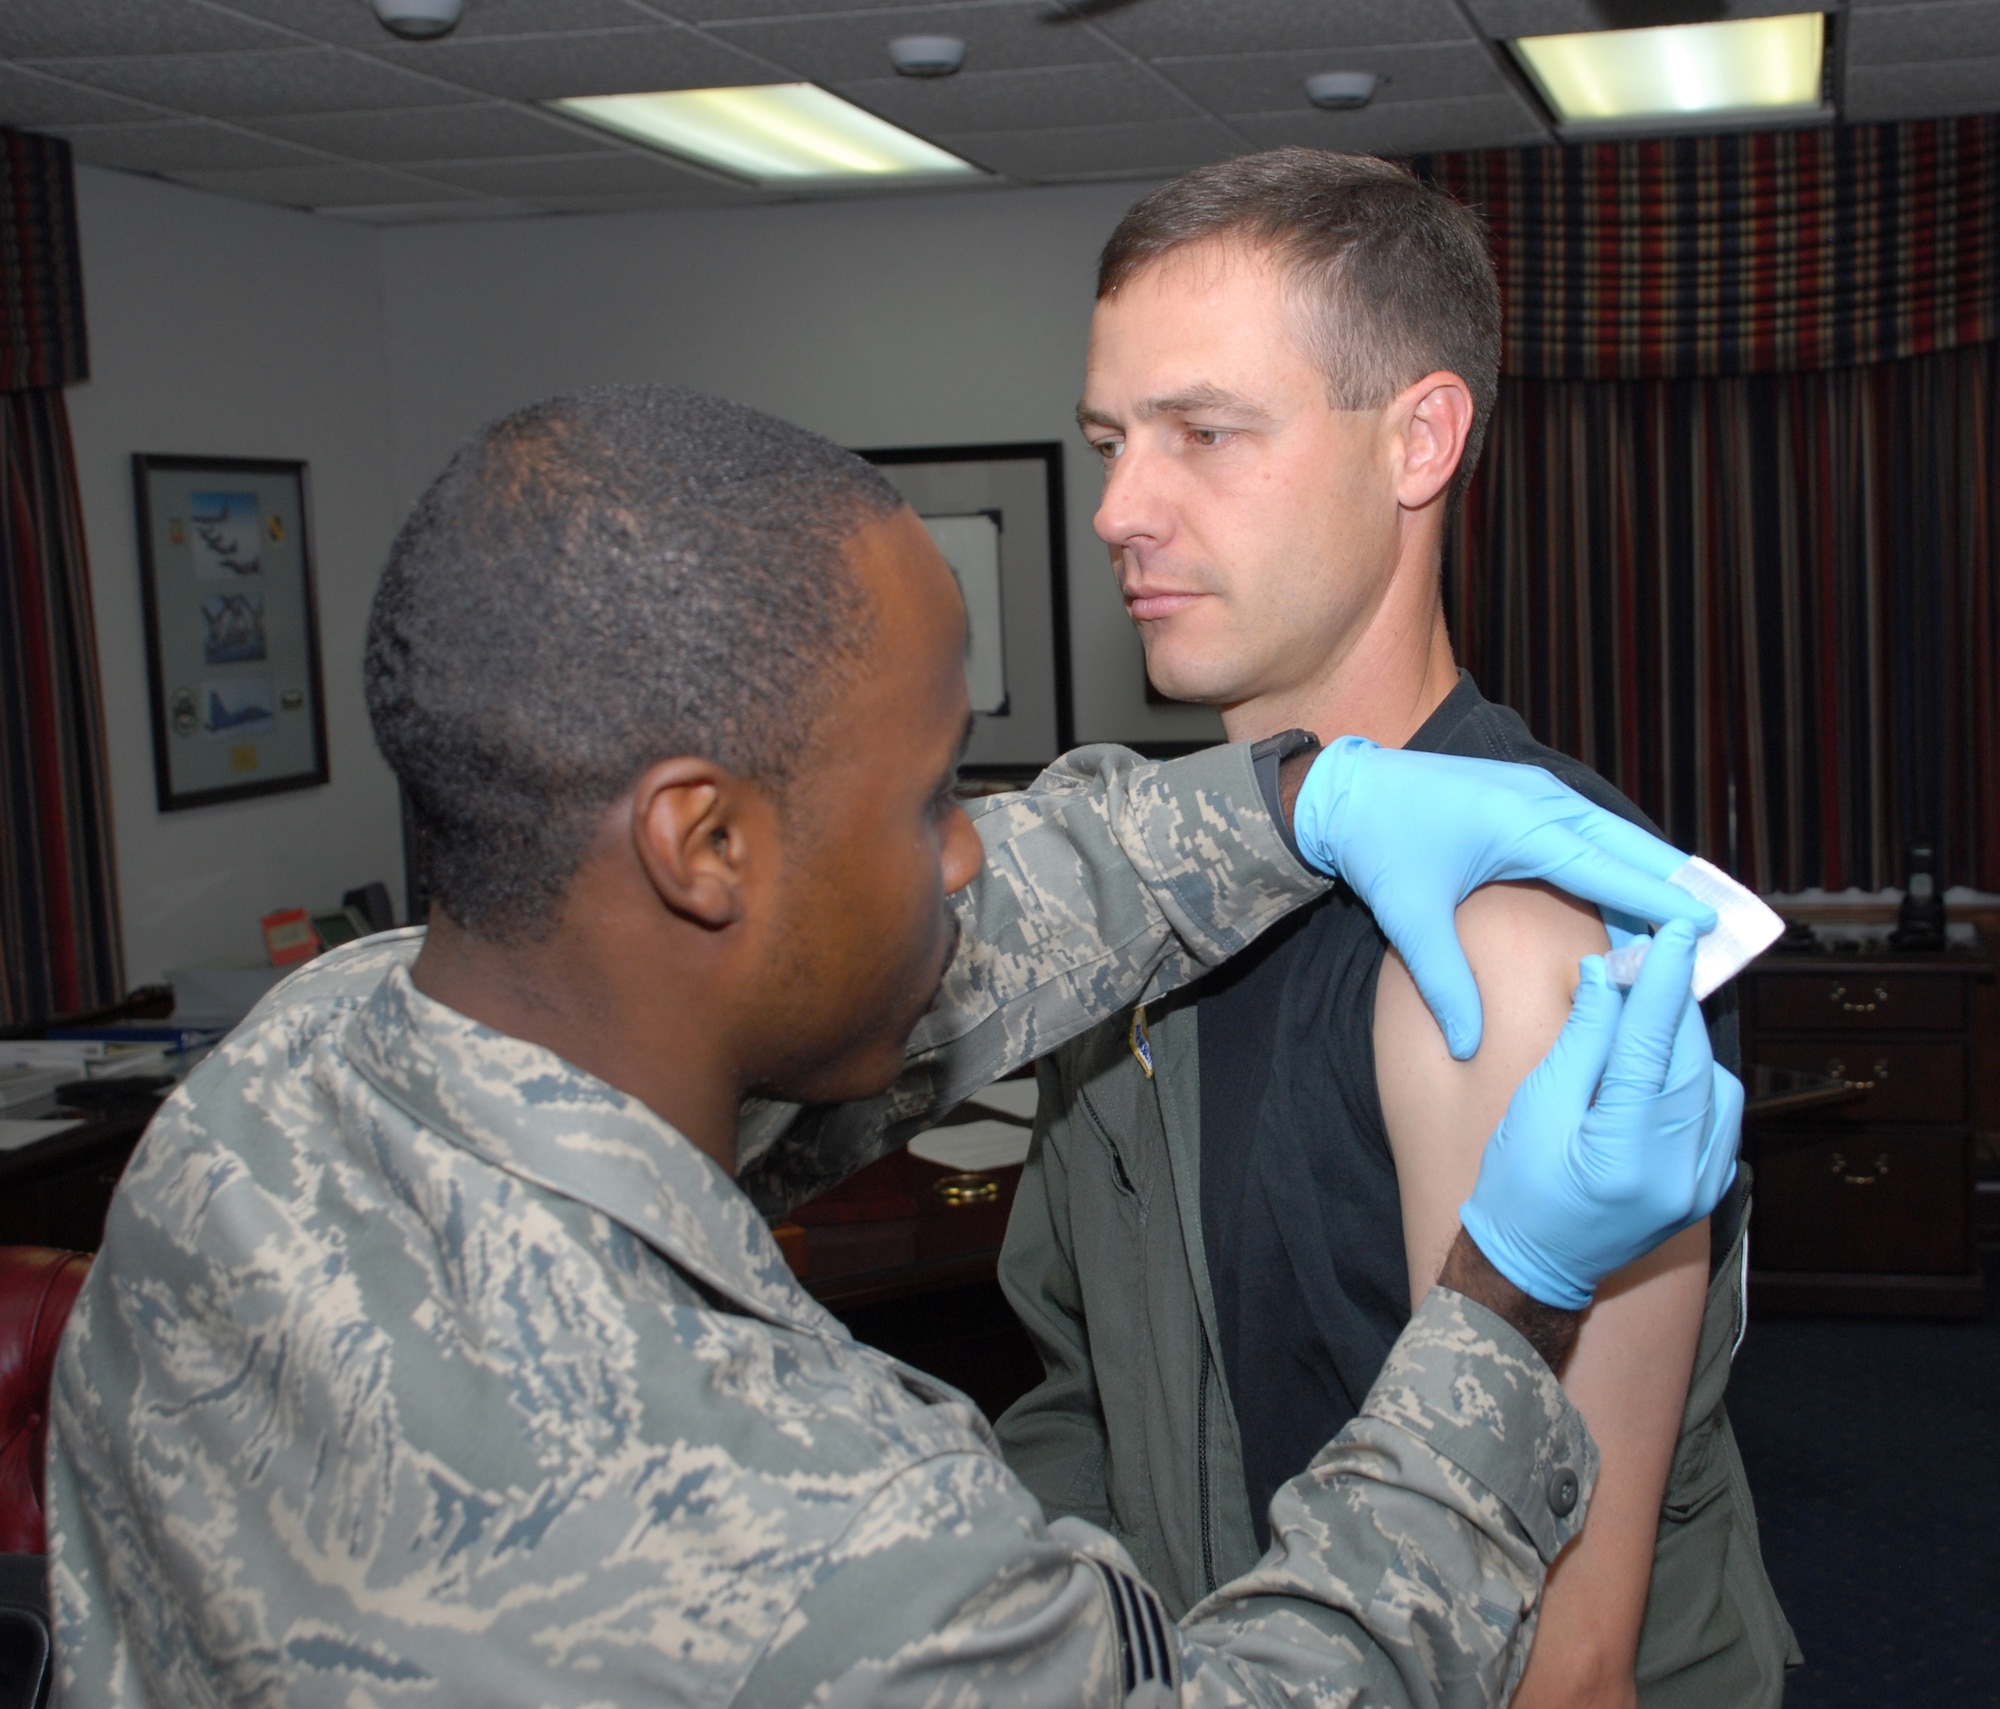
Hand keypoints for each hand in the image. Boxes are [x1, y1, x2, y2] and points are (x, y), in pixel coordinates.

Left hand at [1291, 738, 1716, 1057]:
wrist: (1348, 791)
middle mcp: (1542, 801)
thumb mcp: (1408, 918)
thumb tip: (1471, 1047)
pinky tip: (1637, 891)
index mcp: (1522, 826)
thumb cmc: (1378, 847)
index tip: (1709, 926)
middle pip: (1629, 846)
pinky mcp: (1527, 796)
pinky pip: (1589, 829)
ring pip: (1613, 835)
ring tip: (1698, 911)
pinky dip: (1620, 858)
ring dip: (1652, 870)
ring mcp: (1537, 793)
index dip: (1660, 899)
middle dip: (1677, 884)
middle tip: (1730, 923)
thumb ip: (1444, 983)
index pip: (1609, 869)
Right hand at [1457, 921, 1742, 1310]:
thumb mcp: (1536, 1106)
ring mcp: (1699, 1185)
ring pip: (1712, 1082)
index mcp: (1624, 1153)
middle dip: (1672, 1001)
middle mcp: (1676, 1172)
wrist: (1533, 1265)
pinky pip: (1719, 1114)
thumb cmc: (1518, 1187)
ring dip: (1683, 1037)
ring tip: (1647, 1008)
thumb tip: (1607, 977)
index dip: (1660, 982)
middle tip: (1652, 953)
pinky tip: (1662, 1062)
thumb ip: (1582, 1040)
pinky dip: (1696, 1077)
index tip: (1670, 933)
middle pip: (1689, 1059)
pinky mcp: (1707, 1187)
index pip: (1650, 1046)